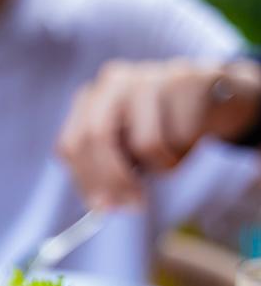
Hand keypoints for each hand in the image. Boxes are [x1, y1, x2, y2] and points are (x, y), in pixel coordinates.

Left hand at [57, 58, 260, 209]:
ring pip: (145, 142)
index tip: (101, 207)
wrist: (214, 96)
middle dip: (113, 179)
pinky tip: (190, 140)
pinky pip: (181, 136)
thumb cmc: (161, 128)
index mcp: (91, 98)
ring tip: (169, 161)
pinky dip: (183, 152)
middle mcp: (114, 82)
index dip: (85, 179)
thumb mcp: (125, 146)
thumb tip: (100, 206)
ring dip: (159, 167)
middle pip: (97, 137)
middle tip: (132, 205)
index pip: (71, 143)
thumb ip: (107, 169)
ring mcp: (148, 78)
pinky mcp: (185, 81)